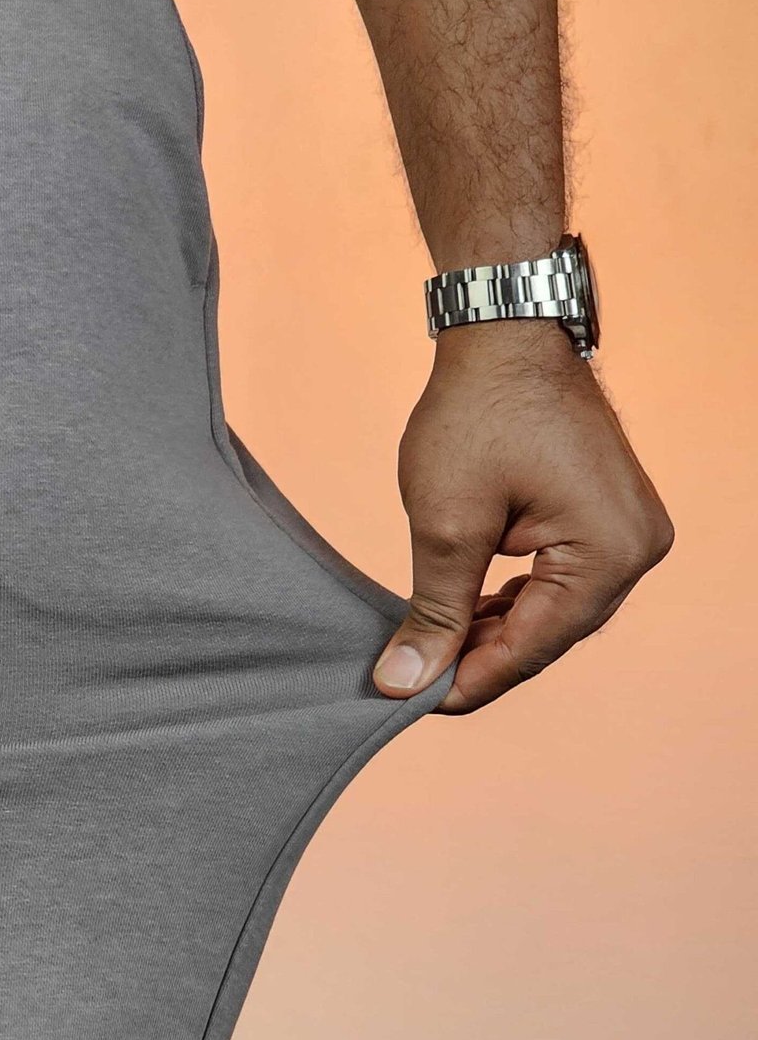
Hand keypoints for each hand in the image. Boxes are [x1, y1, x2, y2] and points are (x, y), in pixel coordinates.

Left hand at [371, 322, 673, 713]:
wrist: (505, 333)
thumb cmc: (478, 416)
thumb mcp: (446, 524)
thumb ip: (432, 611)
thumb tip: (405, 684)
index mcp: (609, 554)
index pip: (532, 647)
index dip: (469, 682)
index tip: (412, 706)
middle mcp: (635, 550)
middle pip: (548, 636)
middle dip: (479, 661)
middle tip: (411, 684)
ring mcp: (627, 532)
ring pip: (551, 614)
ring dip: (491, 635)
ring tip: (428, 653)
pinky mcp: (604, 518)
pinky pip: (557, 583)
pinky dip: (509, 603)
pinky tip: (464, 616)